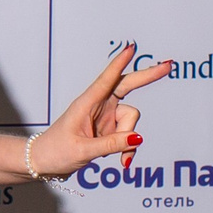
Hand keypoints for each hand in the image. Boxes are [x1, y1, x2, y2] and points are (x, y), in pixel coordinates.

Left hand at [29, 44, 171, 177]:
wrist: (44, 164)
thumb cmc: (55, 152)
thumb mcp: (83, 150)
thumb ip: (111, 144)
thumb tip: (137, 137)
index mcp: (85, 104)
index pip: (106, 80)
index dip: (119, 64)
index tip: (131, 48)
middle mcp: (98, 106)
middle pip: (126, 86)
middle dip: (147, 77)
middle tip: (168, 66)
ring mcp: (105, 117)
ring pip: (130, 120)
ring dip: (128, 140)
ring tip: (116, 157)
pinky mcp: (108, 129)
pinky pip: (128, 136)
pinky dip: (128, 148)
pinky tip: (123, 161)